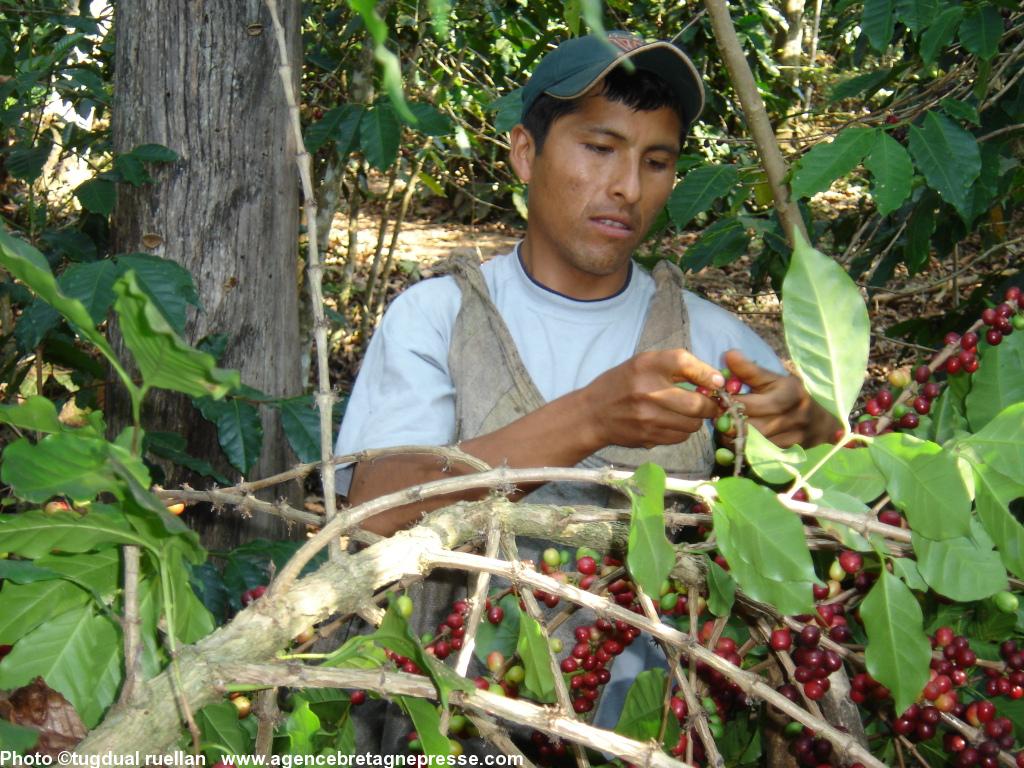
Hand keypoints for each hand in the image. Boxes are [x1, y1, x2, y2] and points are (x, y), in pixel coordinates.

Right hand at [579, 349, 723, 449]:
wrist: (593, 414)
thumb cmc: (623, 383)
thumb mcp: (644, 363)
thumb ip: (678, 366)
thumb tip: (716, 381)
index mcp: (647, 365)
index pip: (686, 363)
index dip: (708, 374)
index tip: (717, 382)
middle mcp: (648, 391)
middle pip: (697, 404)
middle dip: (710, 406)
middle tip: (710, 404)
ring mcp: (648, 417)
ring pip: (692, 424)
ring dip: (695, 420)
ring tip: (686, 413)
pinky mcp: (649, 437)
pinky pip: (680, 437)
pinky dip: (682, 431)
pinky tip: (671, 423)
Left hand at [722, 350, 838, 447]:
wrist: (822, 420)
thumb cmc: (791, 395)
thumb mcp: (773, 379)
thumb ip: (749, 370)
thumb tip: (728, 355)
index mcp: (789, 393)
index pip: (752, 403)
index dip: (730, 404)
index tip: (719, 402)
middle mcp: (795, 416)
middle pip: (753, 427)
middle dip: (731, 424)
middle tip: (718, 418)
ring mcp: (795, 437)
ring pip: (756, 444)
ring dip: (735, 439)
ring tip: (725, 430)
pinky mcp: (792, 453)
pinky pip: (763, 455)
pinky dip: (746, 450)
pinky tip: (738, 442)